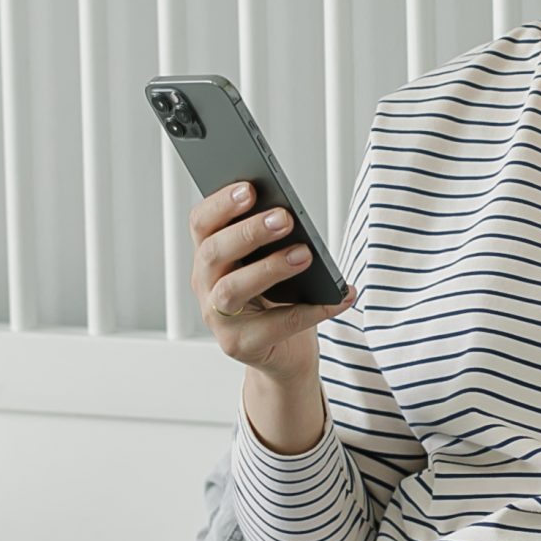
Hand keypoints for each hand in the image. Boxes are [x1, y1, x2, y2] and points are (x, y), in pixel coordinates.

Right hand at [190, 180, 356, 376]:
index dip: (220, 204)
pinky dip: (312, 309)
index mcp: (211, 255)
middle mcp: (205, 285)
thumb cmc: (280, 296)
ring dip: (270, 268)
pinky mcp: (239, 345)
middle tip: (284, 217)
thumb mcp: (272, 261)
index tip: (250, 188)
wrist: (285, 352)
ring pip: (232, 289)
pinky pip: (275, 325)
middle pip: (213, 253)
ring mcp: (218, 318)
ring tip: (305, 254)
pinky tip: (339, 296)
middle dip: (248, 232)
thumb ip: (273, 239)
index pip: (202, 223)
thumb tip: (291, 215)